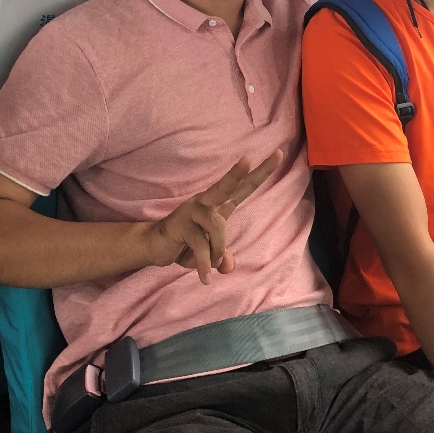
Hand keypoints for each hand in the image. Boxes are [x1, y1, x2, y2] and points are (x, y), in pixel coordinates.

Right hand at [143, 150, 282, 283]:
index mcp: (218, 206)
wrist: (154, 246)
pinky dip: (204, 265)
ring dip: (217, 251)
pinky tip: (205, 278)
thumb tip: (227, 265)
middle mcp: (206, 203)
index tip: (279, 154)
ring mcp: (193, 212)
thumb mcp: (210, 255)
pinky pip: (202, 247)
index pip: (242, 187)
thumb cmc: (186, 245)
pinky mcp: (182, 224)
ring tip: (209, 264)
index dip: (260, 172)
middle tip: (248, 159)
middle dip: (237, 173)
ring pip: (218, 228)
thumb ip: (223, 258)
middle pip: (225, 187)